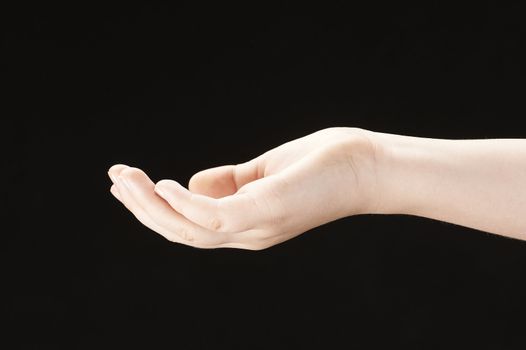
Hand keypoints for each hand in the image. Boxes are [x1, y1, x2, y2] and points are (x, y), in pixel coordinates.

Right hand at [108, 127, 377, 249]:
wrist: (374, 167)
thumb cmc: (324, 167)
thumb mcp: (267, 173)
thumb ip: (230, 182)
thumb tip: (192, 184)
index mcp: (247, 225)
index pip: (191, 226)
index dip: (155, 211)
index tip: (128, 184)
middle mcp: (248, 234)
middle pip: (183, 232)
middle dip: (143, 210)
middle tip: (115, 179)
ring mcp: (258, 226)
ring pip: (191, 228)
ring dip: (152, 206)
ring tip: (125, 178)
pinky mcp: (269, 209)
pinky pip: (216, 216)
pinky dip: (185, 205)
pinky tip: (164, 184)